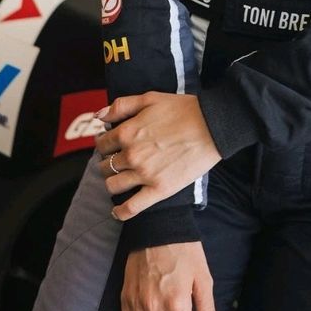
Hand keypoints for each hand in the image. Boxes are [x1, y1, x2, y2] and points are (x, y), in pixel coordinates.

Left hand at [95, 92, 221, 219]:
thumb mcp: (150, 98)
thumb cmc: (183, 109)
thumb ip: (122, 105)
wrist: (212, 126)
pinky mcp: (159, 190)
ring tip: (120, 179)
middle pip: (105, 165)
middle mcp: (131, 155)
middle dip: (108, 162)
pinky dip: (120, 212)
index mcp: (127, 132)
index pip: (102, 144)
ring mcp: (144, 174)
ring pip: (112, 186)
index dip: (104, 144)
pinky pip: (131, 207)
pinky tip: (117, 211)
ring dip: (112, 183)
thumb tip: (99, 116)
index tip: (110, 145)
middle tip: (118, 161)